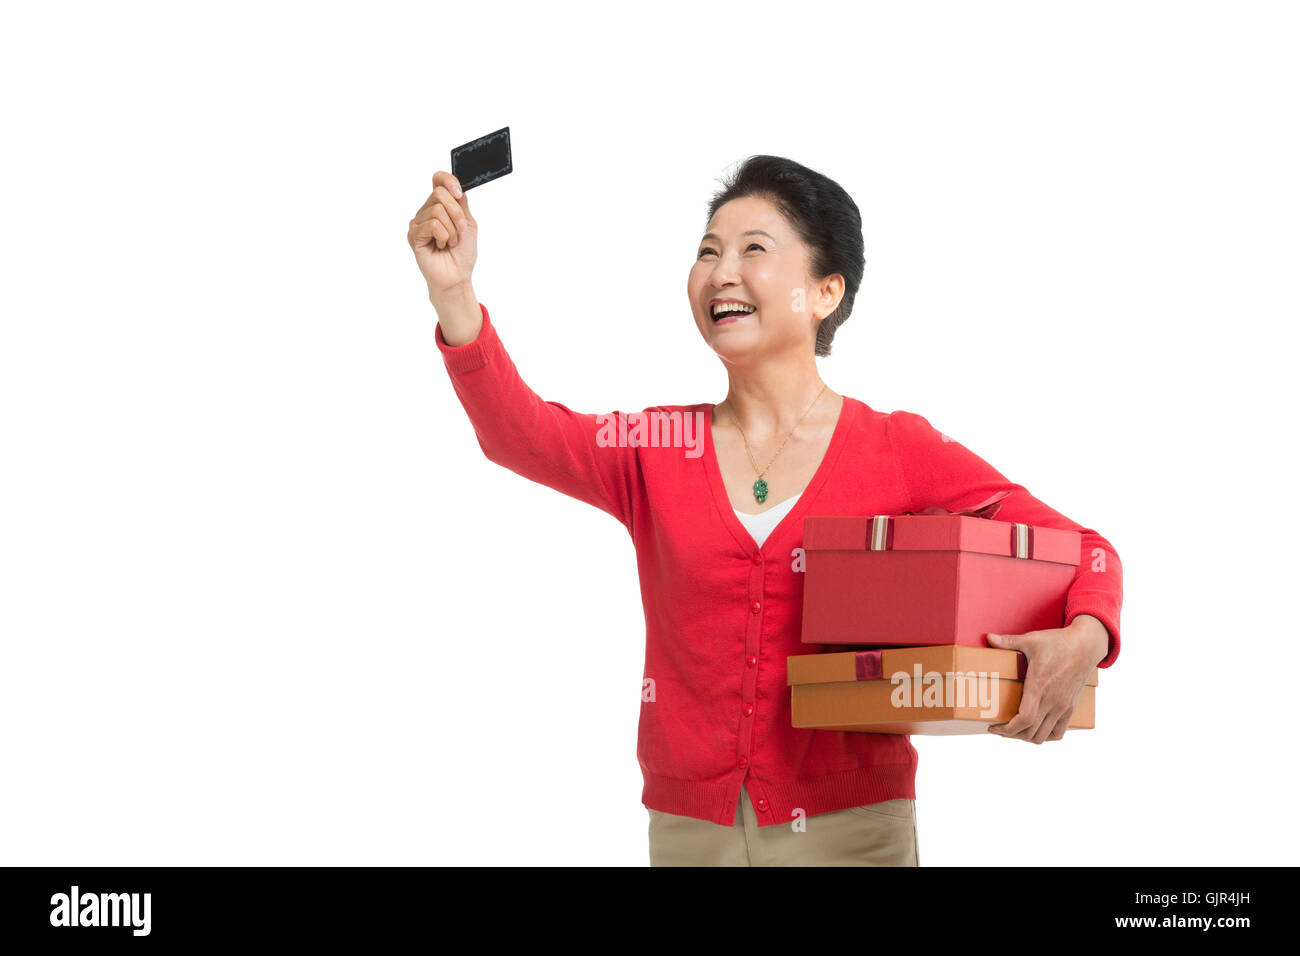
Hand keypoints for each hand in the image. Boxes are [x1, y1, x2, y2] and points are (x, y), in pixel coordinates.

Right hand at [408, 170, 477, 302]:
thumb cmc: (463, 253)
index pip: (438, 180)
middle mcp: (427, 211)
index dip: (448, 180)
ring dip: (451, 229)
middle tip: (460, 230)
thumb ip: (461, 204)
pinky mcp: (413, 234)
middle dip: (456, 214)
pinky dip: (443, 236)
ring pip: (437, 210)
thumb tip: (455, 186)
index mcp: (440, 205)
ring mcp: (418, 222)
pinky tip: (441, 245)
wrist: (457, 276)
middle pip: (439, 193)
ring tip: (450, 242)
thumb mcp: (468, 224)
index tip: (459, 193)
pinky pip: (432, 224)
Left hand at [985, 615, 1107, 743]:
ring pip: (1043, 736)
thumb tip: (989, 637)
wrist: (1086, 646)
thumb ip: (1009, 641)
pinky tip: (1035, 730)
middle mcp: (1051, 701)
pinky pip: (1058, 732)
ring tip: (1014, 731)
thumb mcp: (1031, 640)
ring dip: (1026, 737)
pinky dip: (1045, 736)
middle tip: (998, 728)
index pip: (1024, 720)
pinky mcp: (1070, 707)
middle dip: (1011, 734)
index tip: (993, 727)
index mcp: (1039, 687)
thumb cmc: (1059, 642)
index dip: (1007, 729)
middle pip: (1030, 732)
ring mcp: (1062, 706)